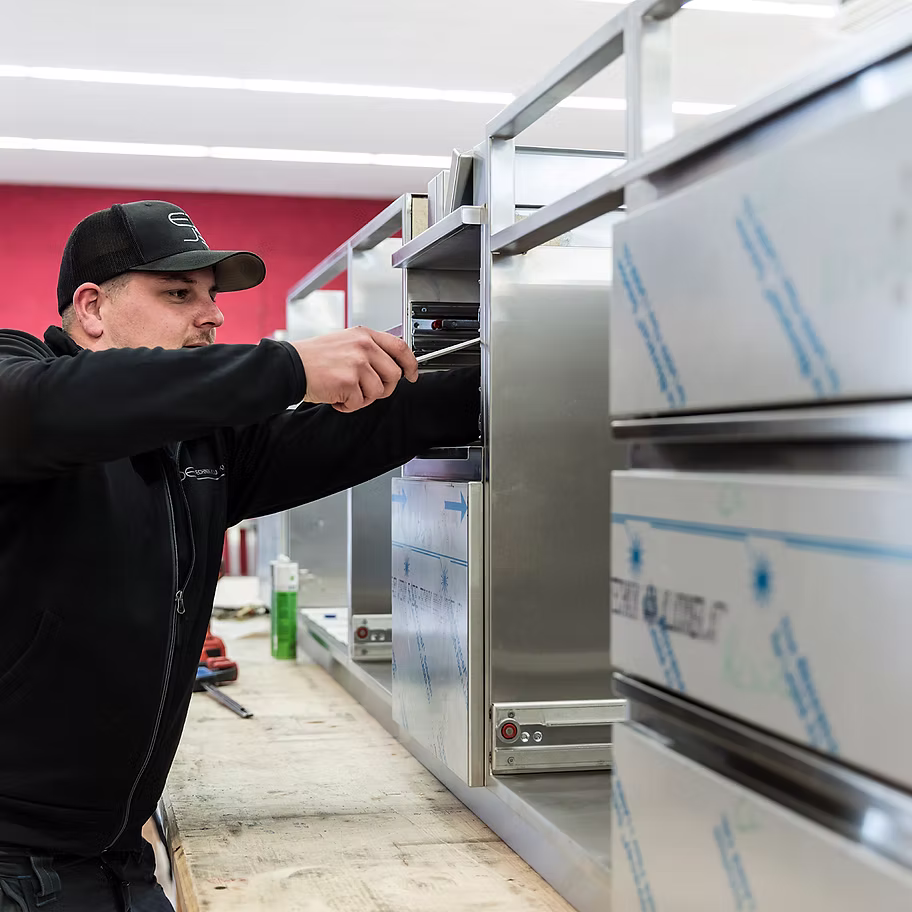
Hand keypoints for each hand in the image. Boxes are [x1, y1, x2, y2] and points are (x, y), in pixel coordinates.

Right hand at [290, 328, 418, 412]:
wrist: (291, 366)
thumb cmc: (314, 357)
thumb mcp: (345, 342)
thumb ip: (369, 350)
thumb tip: (391, 366)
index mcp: (364, 335)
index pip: (400, 347)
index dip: (411, 364)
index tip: (412, 375)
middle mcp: (363, 347)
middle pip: (394, 375)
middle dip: (383, 388)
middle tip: (365, 390)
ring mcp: (357, 364)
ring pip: (378, 392)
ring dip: (363, 398)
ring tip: (345, 391)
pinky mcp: (349, 382)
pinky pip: (360, 403)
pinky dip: (347, 406)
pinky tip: (335, 396)